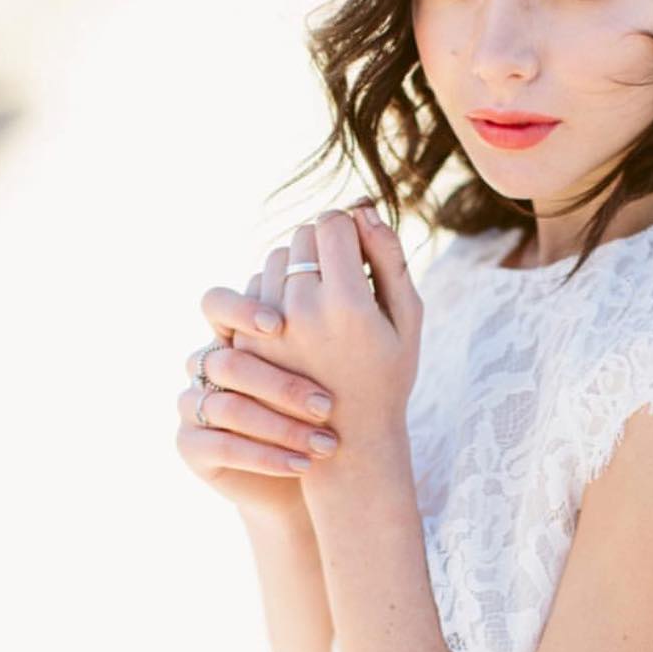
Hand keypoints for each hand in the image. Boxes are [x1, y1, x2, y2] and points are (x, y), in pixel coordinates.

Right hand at [175, 270, 340, 526]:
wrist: (311, 467)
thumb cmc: (326, 404)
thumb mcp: (328, 360)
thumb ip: (323, 317)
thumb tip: (349, 272)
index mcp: (232, 332)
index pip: (216, 303)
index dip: (242, 310)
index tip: (280, 324)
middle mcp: (205, 362)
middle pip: (228, 361)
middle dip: (282, 385)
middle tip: (327, 405)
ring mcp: (193, 403)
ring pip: (229, 405)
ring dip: (282, 426)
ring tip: (325, 443)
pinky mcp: (190, 445)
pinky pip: (222, 445)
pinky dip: (266, 456)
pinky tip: (303, 464)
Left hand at [231, 198, 423, 453]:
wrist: (345, 442)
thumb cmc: (387, 376)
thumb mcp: (407, 319)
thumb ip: (390, 259)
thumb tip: (364, 209)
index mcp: (347, 303)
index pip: (333, 224)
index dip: (348, 224)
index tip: (359, 241)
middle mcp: (301, 309)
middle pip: (303, 236)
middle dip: (324, 243)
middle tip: (344, 270)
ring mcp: (268, 325)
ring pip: (275, 256)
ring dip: (297, 263)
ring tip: (322, 294)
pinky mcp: (245, 338)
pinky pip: (256, 284)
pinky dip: (277, 288)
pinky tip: (299, 313)